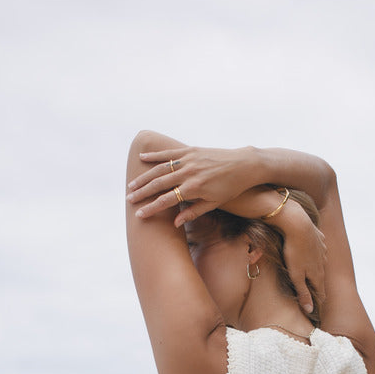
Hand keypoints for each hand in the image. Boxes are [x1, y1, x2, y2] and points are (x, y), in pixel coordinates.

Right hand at [127, 146, 257, 225]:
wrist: (245, 165)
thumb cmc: (231, 188)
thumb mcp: (214, 203)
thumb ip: (194, 212)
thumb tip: (175, 223)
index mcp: (194, 188)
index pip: (167, 201)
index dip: (151, 208)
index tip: (139, 215)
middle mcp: (189, 173)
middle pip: (159, 184)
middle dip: (142, 193)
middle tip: (129, 200)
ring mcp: (190, 159)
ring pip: (161, 169)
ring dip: (144, 176)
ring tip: (131, 184)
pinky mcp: (191, 150)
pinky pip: (170, 153)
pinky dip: (155, 155)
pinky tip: (142, 158)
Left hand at [278, 202, 326, 313]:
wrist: (298, 224)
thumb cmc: (294, 251)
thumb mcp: (296, 275)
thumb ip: (303, 292)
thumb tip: (310, 310)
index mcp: (317, 273)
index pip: (320, 291)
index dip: (318, 300)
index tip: (317, 307)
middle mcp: (323, 262)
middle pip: (320, 277)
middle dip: (317, 285)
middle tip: (314, 292)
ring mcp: (322, 249)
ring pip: (320, 262)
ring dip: (316, 268)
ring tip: (312, 272)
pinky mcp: (319, 237)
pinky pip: (319, 248)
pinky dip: (315, 252)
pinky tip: (312, 251)